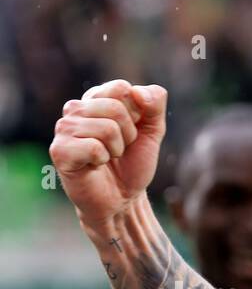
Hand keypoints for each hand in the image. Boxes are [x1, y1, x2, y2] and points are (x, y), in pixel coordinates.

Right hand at [48, 80, 166, 227]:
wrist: (123, 200)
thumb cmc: (132, 166)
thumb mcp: (152, 133)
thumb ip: (154, 106)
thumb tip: (139, 91)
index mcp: (95, 100)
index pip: (122, 88)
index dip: (137, 115)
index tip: (130, 133)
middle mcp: (75, 109)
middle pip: (116, 108)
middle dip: (129, 135)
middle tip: (119, 151)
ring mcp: (64, 129)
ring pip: (107, 128)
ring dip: (117, 149)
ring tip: (107, 159)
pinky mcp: (60, 150)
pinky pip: (94, 147)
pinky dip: (103, 160)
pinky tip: (94, 166)